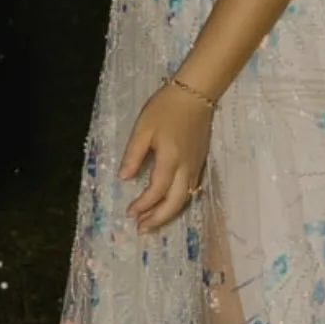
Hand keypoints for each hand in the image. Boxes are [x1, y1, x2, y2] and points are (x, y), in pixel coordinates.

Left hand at [118, 82, 212, 233]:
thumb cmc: (165, 108)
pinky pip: (191, 189)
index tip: (129, 213)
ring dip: (169, 213)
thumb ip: (133, 155)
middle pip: (175, 202)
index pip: (156, 191)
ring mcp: (195, 166)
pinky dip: (178, 202)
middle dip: (158, 218)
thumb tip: (124, 178)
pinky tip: (169, 203)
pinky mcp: (200, 162)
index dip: (142, 205)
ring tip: (152, 222)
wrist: (196, 94)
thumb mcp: (143, 128)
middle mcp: (186, 168)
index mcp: (170, 160)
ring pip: (185, 199)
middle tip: (142, 229)